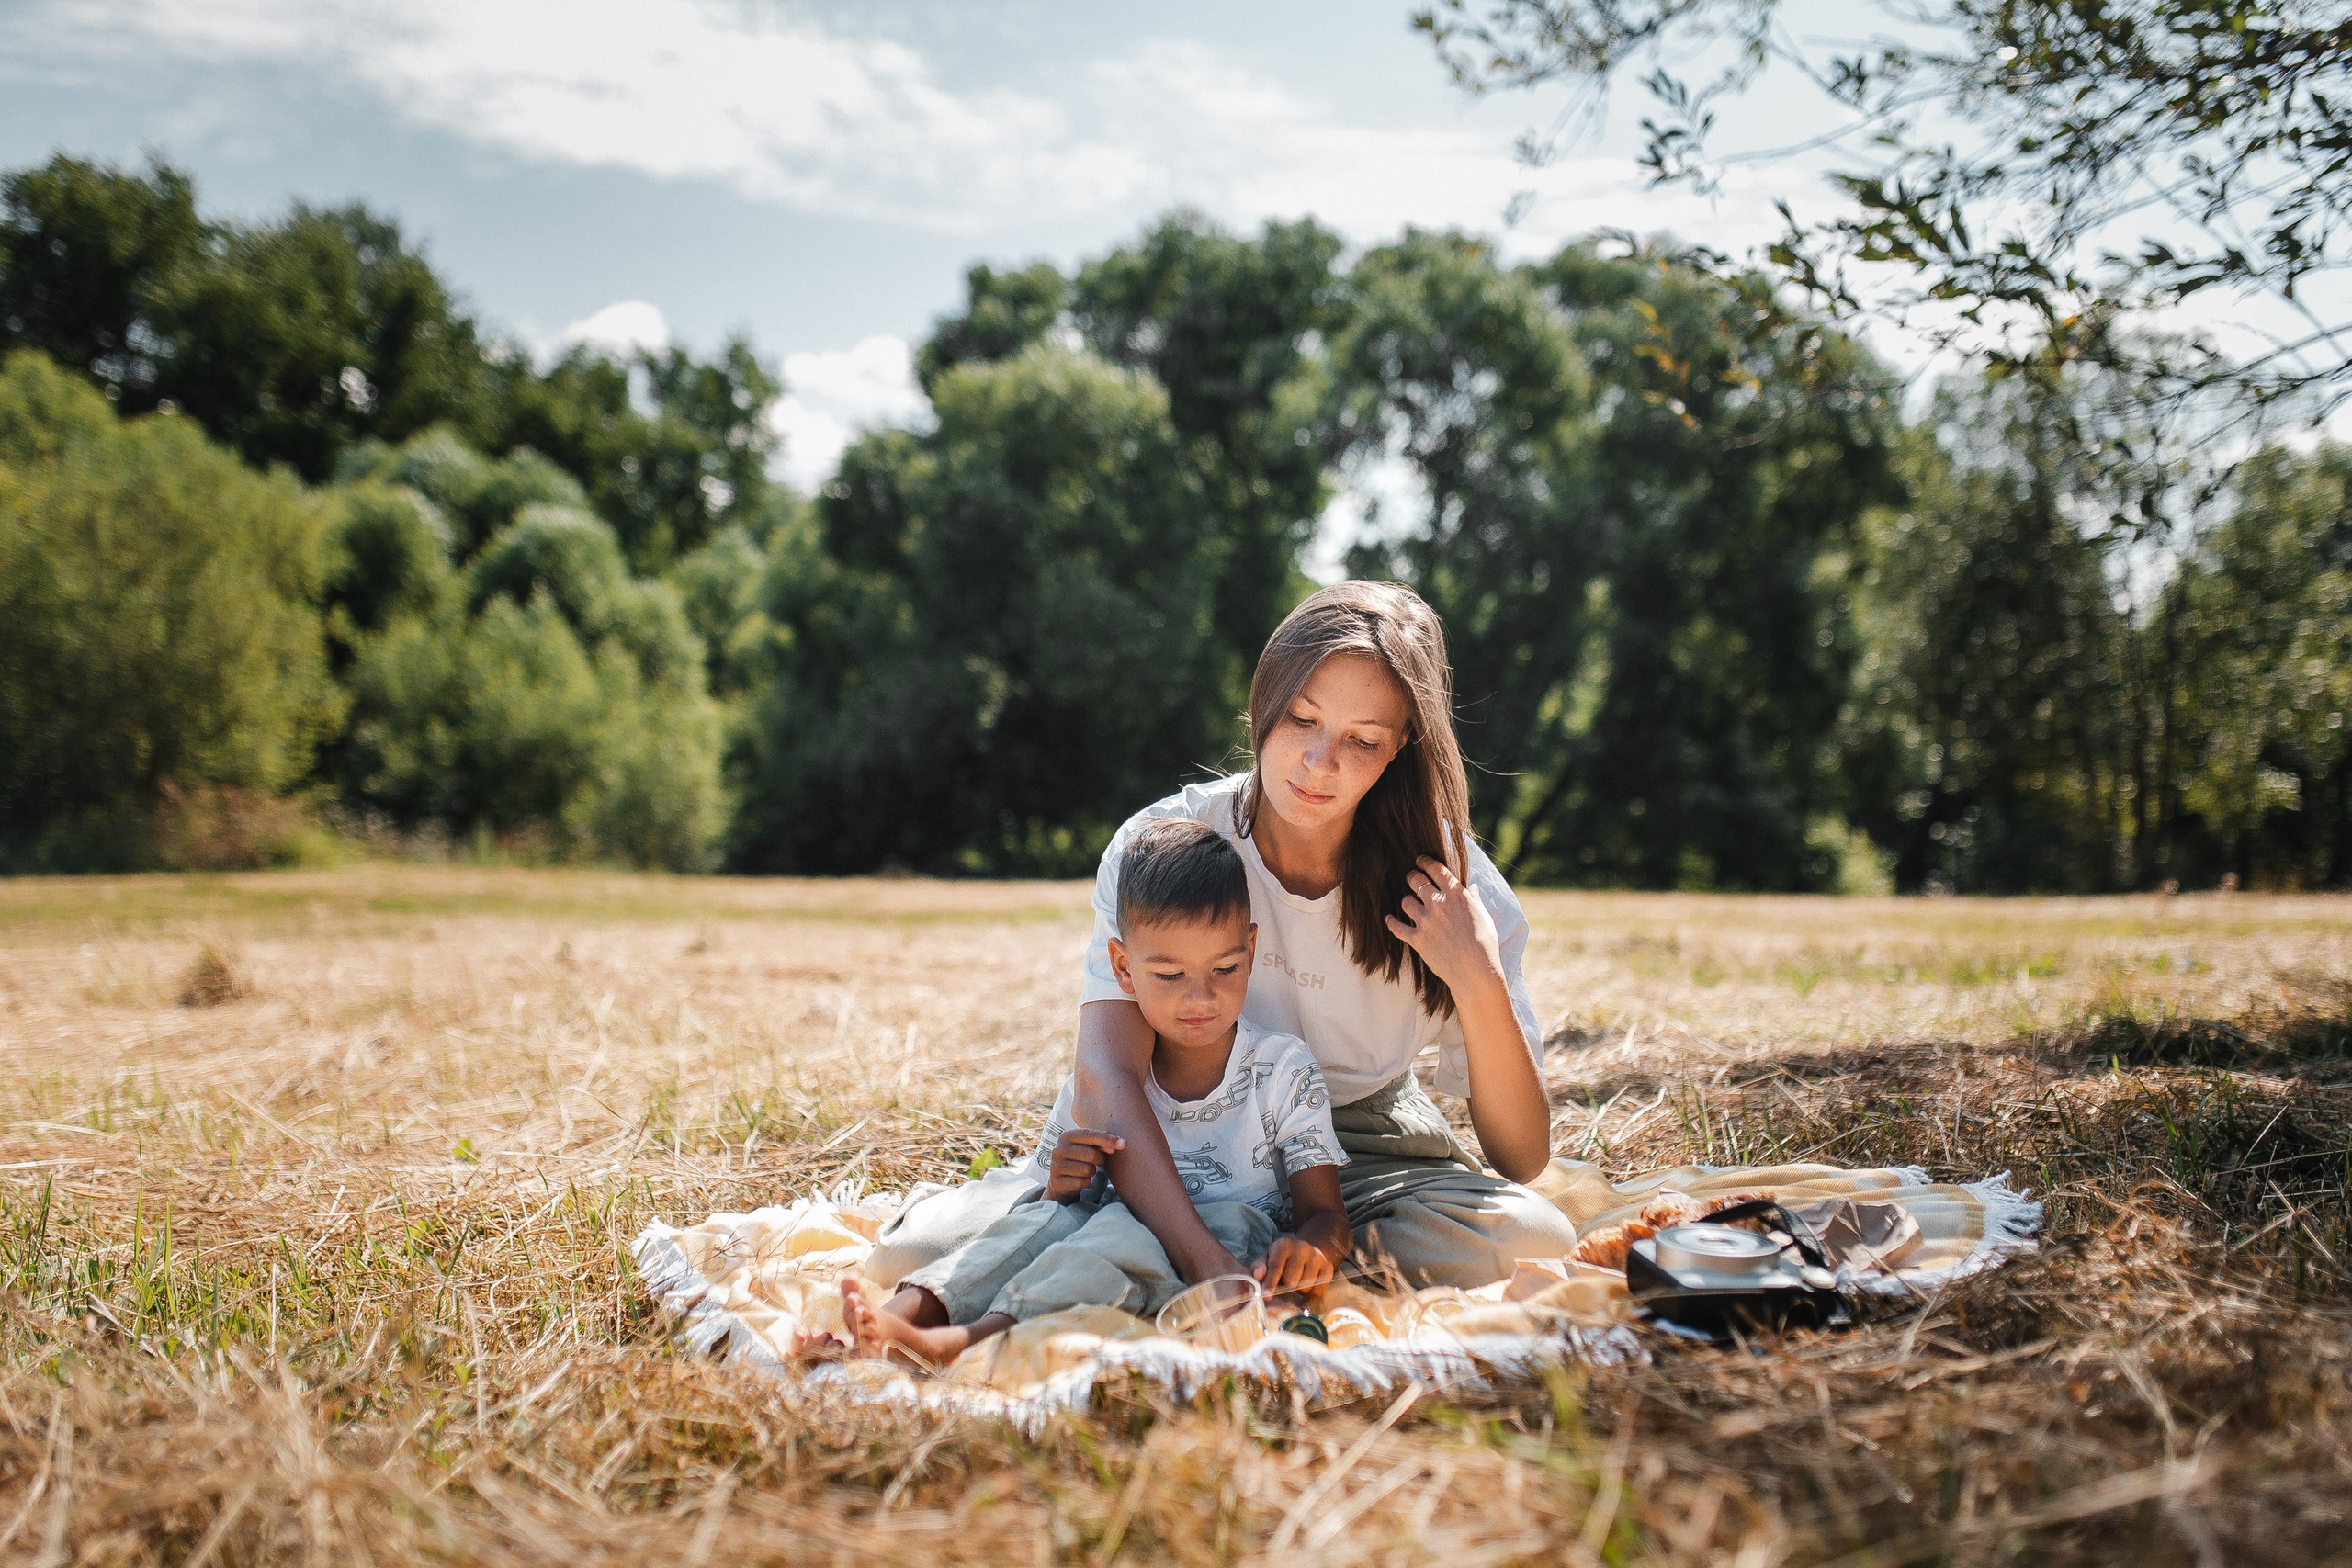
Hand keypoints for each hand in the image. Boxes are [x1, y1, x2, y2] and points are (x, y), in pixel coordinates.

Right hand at [1042, 1129, 1123, 1201]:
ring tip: (1087, 1170)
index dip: (1107, 1139)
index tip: (1123, 1144)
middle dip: (1100, 1159)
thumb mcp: (1089, 1146)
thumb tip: (1119, 1144)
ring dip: (1092, 1172)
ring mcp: (1055, 1166)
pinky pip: (1081, 1183)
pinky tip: (1081, 1180)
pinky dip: (1086, 1182)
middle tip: (1098, 1161)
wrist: (1062, 1180)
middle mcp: (1058, 1149)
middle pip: (1091, 1154)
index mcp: (1066, 1136)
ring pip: (1087, 1170)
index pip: (1089, 1134)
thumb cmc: (1080, 1158)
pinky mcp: (1056, 1182)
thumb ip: (1102, 1142)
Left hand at [1252, 1234, 1336, 1296]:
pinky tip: (1306, 1284)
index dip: (1270, 1283)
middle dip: (1285, 1286)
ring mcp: (1317, 1257)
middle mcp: (1302, 1248)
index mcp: (1283, 1245)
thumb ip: (1258, 1268)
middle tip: (1285, 1282)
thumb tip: (1257, 1277)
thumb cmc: (1281, 1258)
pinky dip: (1309, 1293)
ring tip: (1296, 1281)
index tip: (1266, 1297)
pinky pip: (1317, 1291)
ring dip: (1297, 1290)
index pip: (1276, 1267)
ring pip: (1304, 1287)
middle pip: (1291, 1280)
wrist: (1306, 1250)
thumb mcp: (1267, 1259)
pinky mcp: (1328, 1267)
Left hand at [1383, 855, 1502, 989]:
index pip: (1435, 869)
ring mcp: (1425, 921)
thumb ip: (1475, 899)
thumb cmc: (1485, 944)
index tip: (1420, 861)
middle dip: (1412, 877)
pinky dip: (1392, 922)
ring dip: (1407, 901)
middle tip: (1412, 878)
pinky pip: (1396, 927)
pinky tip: (1390, 919)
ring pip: (1405, 902)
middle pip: (1416, 880)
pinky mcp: (1416, 939)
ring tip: (1410, 904)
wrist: (1476, 971)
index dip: (1425, 862)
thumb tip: (1472, 888)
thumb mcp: (1484, 916)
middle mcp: (1438, 903)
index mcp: (1456, 894)